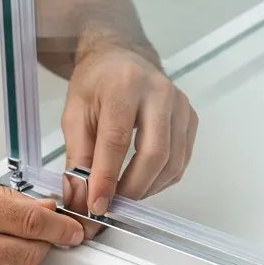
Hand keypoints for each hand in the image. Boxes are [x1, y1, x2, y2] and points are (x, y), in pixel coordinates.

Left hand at [61, 43, 198, 215]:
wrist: (120, 58)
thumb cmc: (96, 84)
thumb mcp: (74, 115)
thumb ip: (77, 157)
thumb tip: (81, 198)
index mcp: (124, 85)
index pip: (117, 140)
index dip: (107, 178)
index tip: (97, 205)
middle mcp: (158, 92)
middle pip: (154, 153)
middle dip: (133, 188)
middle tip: (113, 206)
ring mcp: (179, 104)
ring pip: (173, 161)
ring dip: (148, 188)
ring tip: (125, 196)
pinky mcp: (190, 117)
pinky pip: (182, 159)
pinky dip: (162, 179)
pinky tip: (143, 181)